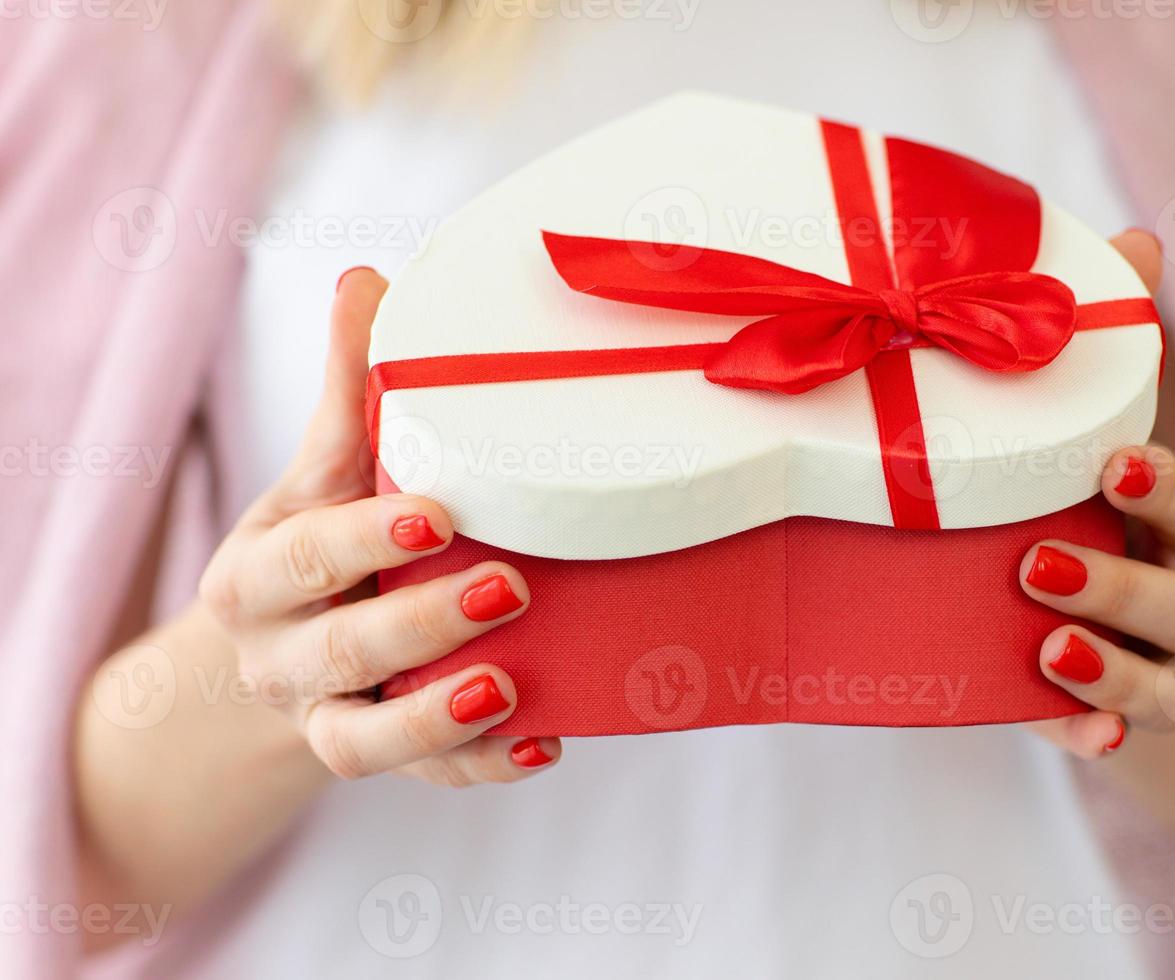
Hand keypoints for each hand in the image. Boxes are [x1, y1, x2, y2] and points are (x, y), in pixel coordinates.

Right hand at [200, 268, 559, 784]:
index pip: (303, 555)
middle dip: (422, 624)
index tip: (438, 514)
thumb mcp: (320, 476)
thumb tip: (367, 280)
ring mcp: (323, 717)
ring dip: (441, 718)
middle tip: (508, 585)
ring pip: (367, 740)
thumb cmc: (316, 546)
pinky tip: (545, 745)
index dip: (365, 540)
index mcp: (259, 572)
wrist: (275, 656)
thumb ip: (348, 391)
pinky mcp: (373, 756)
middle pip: (342, 649)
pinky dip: (481, 768)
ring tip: (513, 685)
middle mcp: (280, 655)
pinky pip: (424, 780)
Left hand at [1025, 229, 1174, 758]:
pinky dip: (1092, 738)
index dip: (1170, 492)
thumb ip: (1128, 352)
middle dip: (1121, 586)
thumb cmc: (1119, 517)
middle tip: (1037, 563)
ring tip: (1048, 647)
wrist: (1145, 634)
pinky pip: (1115, 740)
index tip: (1115, 466)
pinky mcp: (1127, 720)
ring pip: (1164, 682)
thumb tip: (1140, 239)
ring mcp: (1173, 673)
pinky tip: (1075, 738)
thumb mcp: (1118, 441)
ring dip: (1111, 668)